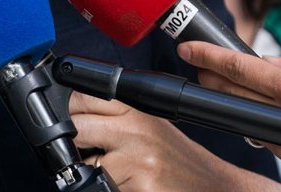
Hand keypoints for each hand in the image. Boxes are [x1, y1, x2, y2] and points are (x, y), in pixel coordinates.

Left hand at [69, 91, 280, 190]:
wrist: (215, 187)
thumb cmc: (179, 160)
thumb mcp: (149, 126)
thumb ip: (115, 117)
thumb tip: (72, 114)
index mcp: (136, 109)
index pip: (83, 97)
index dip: (69, 110)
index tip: (65, 119)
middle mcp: (136, 130)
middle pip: (76, 128)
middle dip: (74, 145)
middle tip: (89, 153)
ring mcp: (138, 160)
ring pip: (85, 165)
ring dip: (91, 173)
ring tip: (117, 173)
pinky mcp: (140, 187)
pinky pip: (102, 187)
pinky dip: (108, 189)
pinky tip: (129, 185)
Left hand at [179, 41, 280, 191]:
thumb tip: (268, 62)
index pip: (240, 67)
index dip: (209, 55)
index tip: (189, 47)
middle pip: (228, 89)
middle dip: (208, 73)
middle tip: (196, 58)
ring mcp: (278, 140)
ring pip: (237, 109)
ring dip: (223, 92)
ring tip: (216, 76)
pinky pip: (255, 128)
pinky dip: (246, 112)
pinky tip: (248, 104)